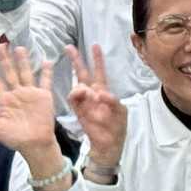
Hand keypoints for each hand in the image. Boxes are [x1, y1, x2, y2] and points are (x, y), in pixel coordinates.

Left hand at [0, 43, 62, 167]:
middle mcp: (16, 94)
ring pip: (25, 73)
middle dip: (4, 60)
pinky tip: (46, 60)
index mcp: (4, 100)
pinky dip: (46, 72)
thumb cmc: (14, 138)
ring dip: (22, 61)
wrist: (35, 145)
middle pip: (9, 72)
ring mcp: (30, 93)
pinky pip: (45, 81)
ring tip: (19, 48)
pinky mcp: (43, 96)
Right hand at [65, 43, 128, 171]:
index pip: (100, 71)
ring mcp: (84, 102)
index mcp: (104, 91)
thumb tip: (99, 94)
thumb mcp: (121, 112)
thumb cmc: (117, 127)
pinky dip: (77, 93)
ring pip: (78, 85)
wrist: (108, 144)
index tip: (95, 45)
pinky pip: (74, 97)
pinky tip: (82, 94)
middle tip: (69, 47)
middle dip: (76, 60)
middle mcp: (93, 94)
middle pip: (83, 73)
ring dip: (82, 85)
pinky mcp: (78, 110)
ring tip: (87, 92)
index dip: (97, 59)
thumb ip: (113, 101)